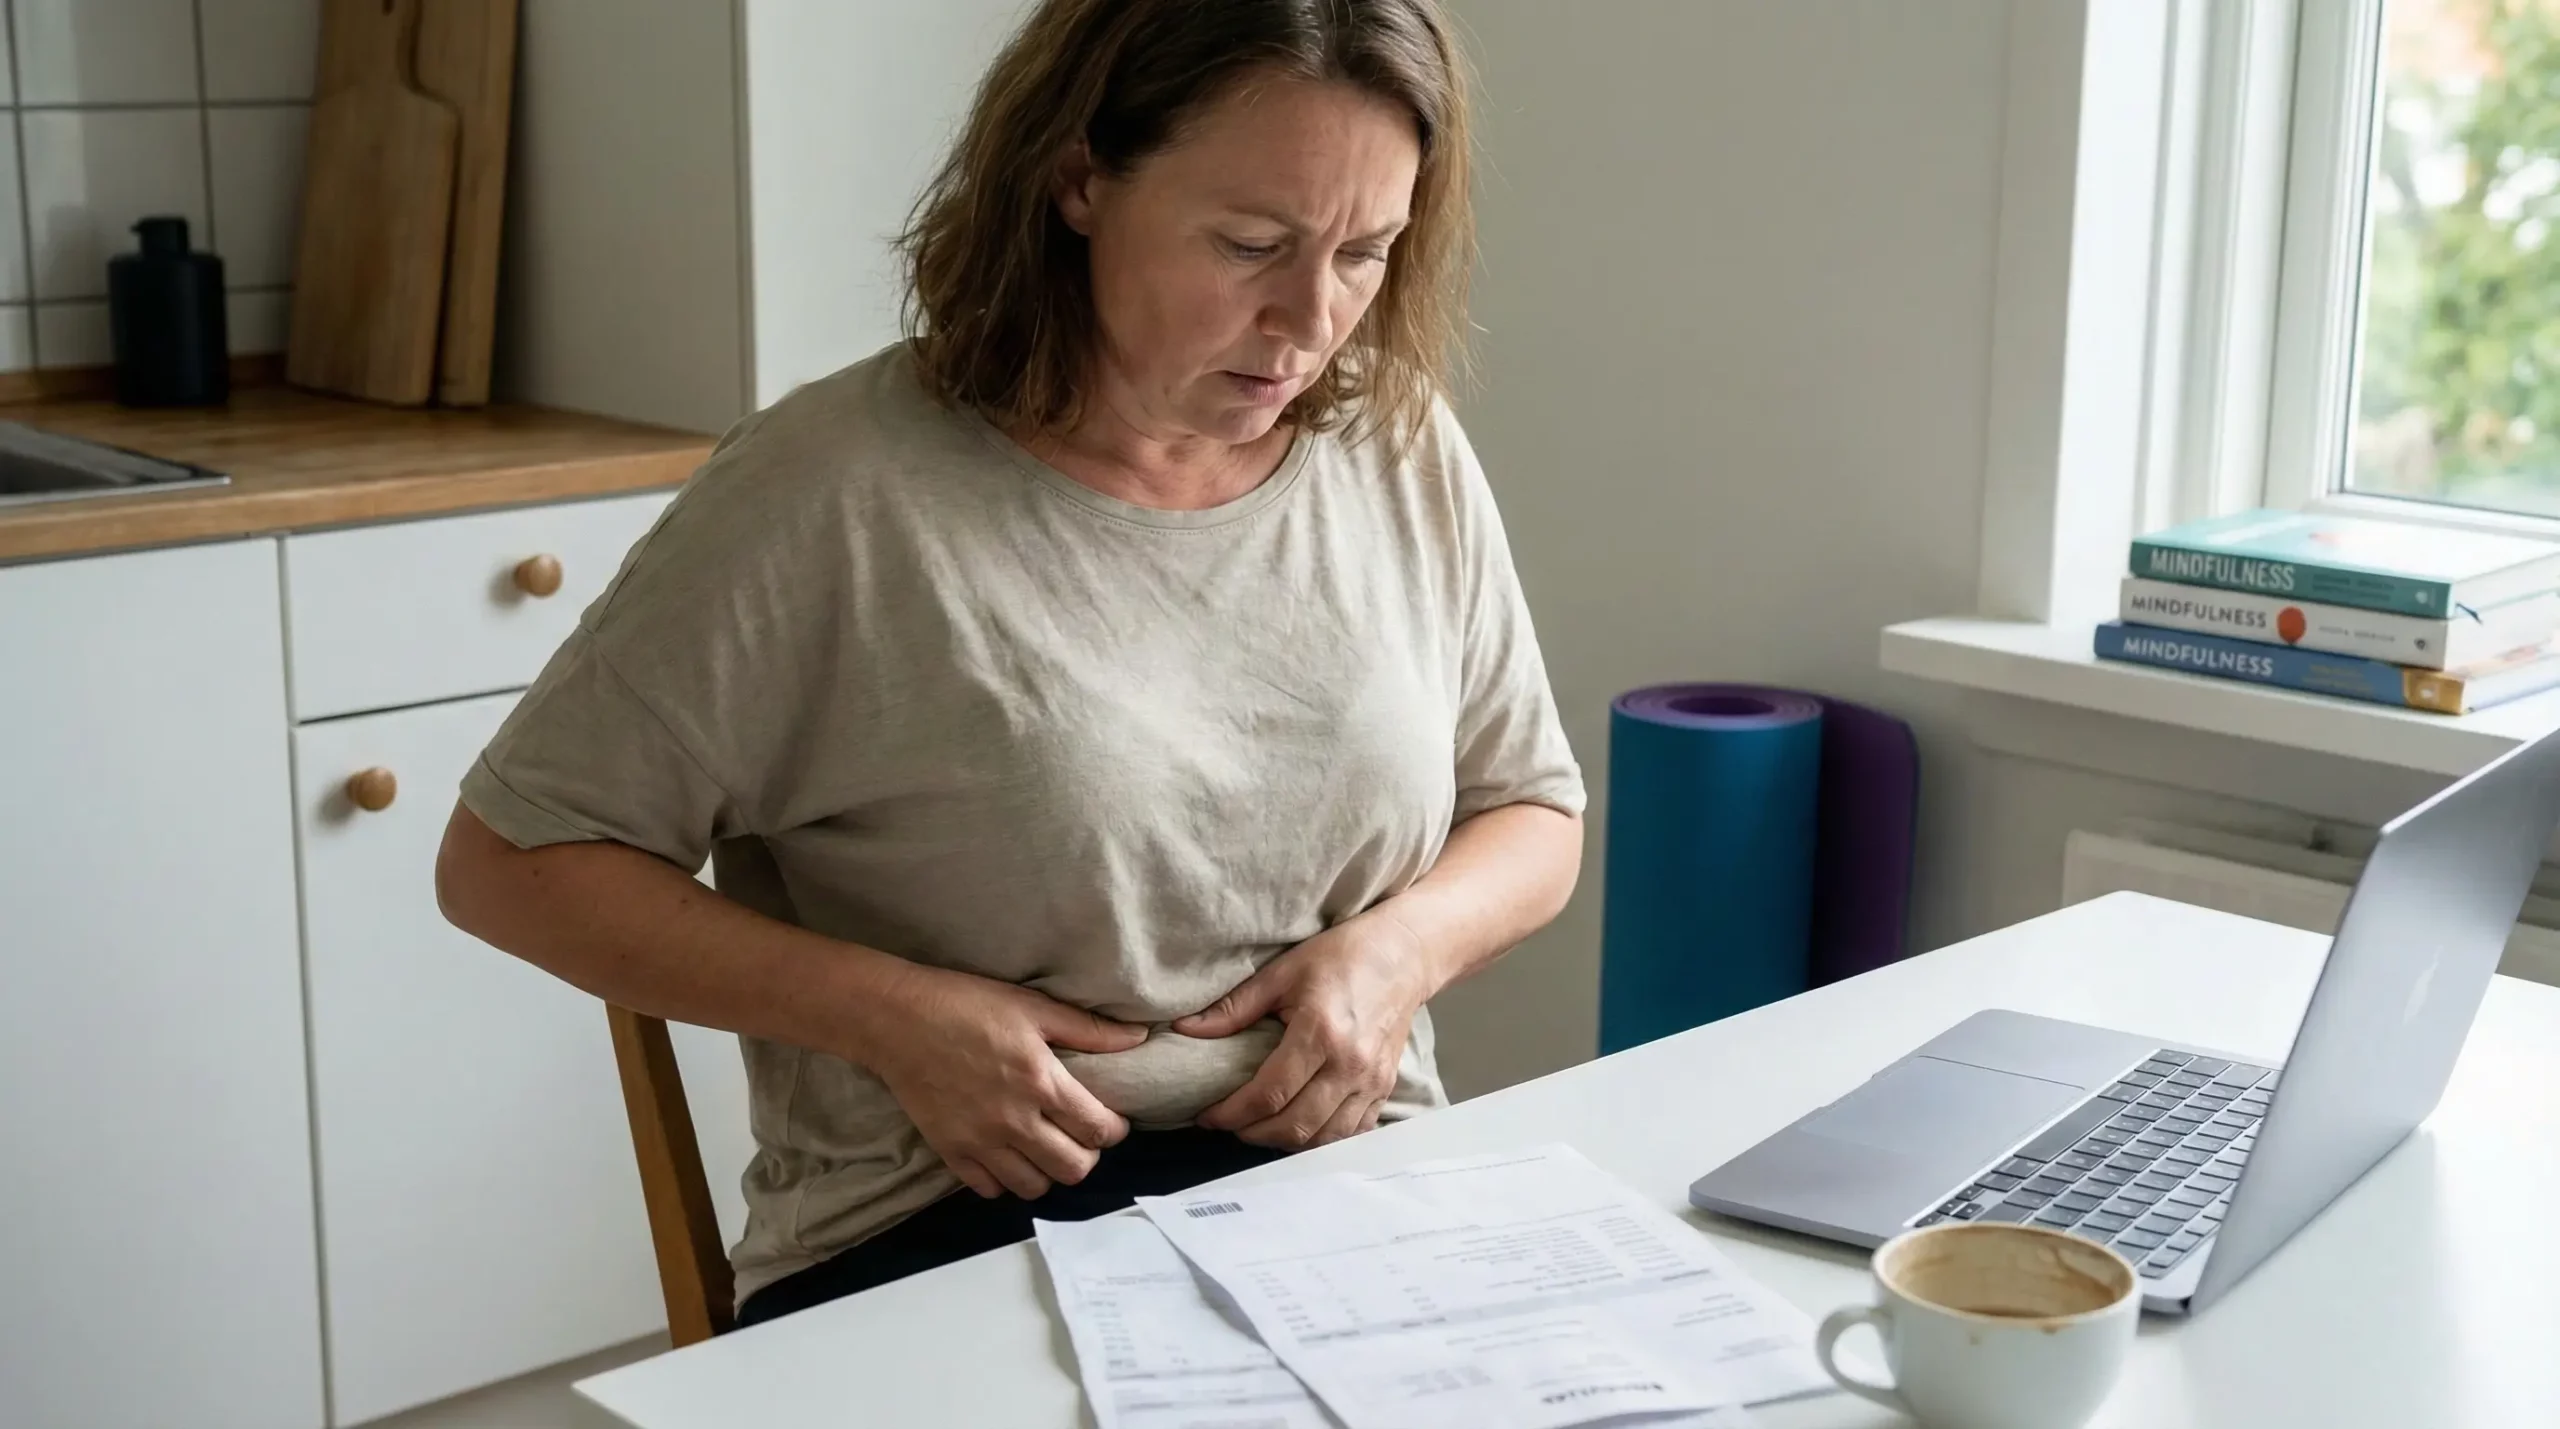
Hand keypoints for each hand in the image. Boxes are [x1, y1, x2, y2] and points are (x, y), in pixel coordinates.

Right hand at [859, 963, 1147, 1199]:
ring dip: (1048, 1172)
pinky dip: (1005, 1180)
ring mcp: (980, 1141)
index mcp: (1040, 1081)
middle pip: (1073, 1168)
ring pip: (1034, 1187)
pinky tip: (1007, 1156)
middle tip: (1081, 1136)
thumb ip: (1087, 1029)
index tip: (1111, 1120)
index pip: (1097, 1129)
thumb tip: (1137, 1038)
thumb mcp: (1032, 1006)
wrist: (896, 1019)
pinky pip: (989, 1189)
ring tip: (1046, 1148)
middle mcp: (1014, 1120)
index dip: (1115, 1130)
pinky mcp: (950, 1152)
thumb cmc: (966, 1005)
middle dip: (1087, 1155)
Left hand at [1177, 913, 1437, 1148]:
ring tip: (1259, 1126)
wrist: (1403, 954)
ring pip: (1323, 1139)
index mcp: (1320, 1033)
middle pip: (1295, 1126)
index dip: (1232, 1113)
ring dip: (1285, 1141)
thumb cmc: (1342, 956)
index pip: (1268, 1094)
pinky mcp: (1385, 1088)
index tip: (1208, 1115)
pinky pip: (1351, 1133)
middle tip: (1228, 1122)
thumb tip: (1186, 1029)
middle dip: (1252, 1133)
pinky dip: (1321, 1139)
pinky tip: (1300, 1126)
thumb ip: (1234, 1008)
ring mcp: (1372, 1081)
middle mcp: (1350, 1065)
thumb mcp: (1282, 973)